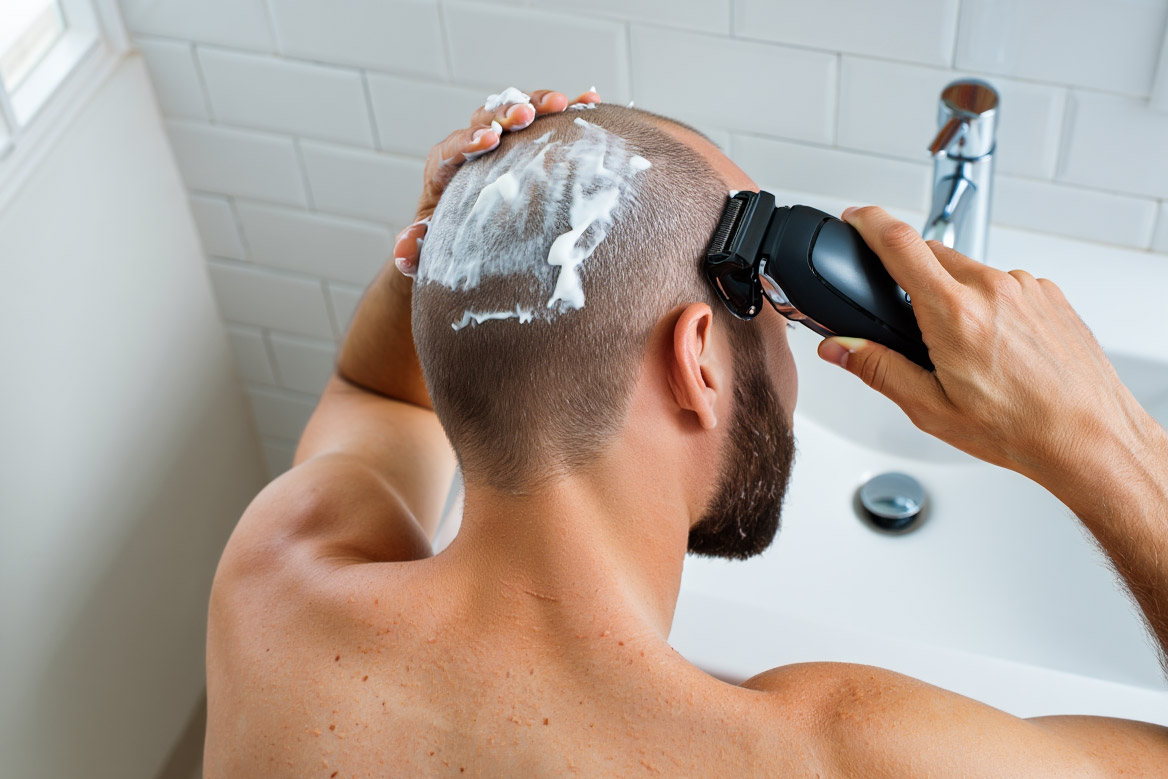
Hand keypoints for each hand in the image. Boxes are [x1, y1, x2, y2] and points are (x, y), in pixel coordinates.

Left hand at [391, 87, 601, 276]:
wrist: (468, 237)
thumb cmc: (448, 242)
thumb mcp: (430, 249)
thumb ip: (415, 248)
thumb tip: (403, 250)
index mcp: (444, 169)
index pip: (452, 148)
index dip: (468, 141)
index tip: (487, 140)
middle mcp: (471, 148)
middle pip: (484, 120)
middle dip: (505, 115)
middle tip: (525, 116)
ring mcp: (502, 142)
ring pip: (515, 112)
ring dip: (538, 104)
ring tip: (563, 103)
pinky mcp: (526, 144)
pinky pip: (547, 122)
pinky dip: (568, 111)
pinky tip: (591, 101)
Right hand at [817, 206, 1153, 483]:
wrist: (1090, 437)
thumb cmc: (1020, 428)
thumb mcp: (931, 408)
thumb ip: (878, 369)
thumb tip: (840, 347)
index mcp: (954, 314)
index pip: (900, 244)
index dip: (870, 222)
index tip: (856, 216)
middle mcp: (992, 289)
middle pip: (932, 255)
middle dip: (911, 277)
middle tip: (913, 323)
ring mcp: (1026, 287)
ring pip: (969, 270)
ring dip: (953, 294)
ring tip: (966, 349)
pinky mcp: (1048, 294)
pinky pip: (1004, 284)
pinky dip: (989, 304)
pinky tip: (998, 347)